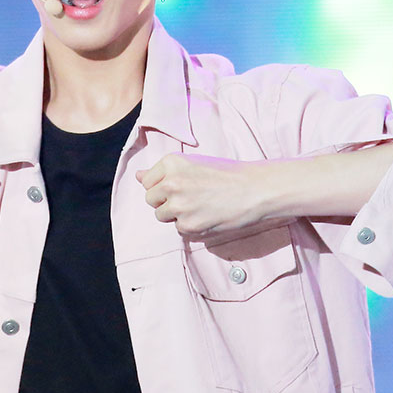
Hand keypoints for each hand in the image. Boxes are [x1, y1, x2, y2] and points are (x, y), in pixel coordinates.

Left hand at [135, 154, 265, 236]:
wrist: (255, 190)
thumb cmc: (228, 174)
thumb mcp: (194, 163)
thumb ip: (163, 172)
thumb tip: (137, 175)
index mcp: (171, 163)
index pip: (147, 181)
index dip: (162, 186)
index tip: (180, 186)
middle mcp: (170, 182)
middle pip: (151, 200)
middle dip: (166, 202)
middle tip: (191, 197)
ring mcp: (178, 205)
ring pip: (162, 216)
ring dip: (176, 215)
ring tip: (199, 206)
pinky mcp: (188, 225)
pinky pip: (179, 229)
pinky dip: (190, 226)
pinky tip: (207, 215)